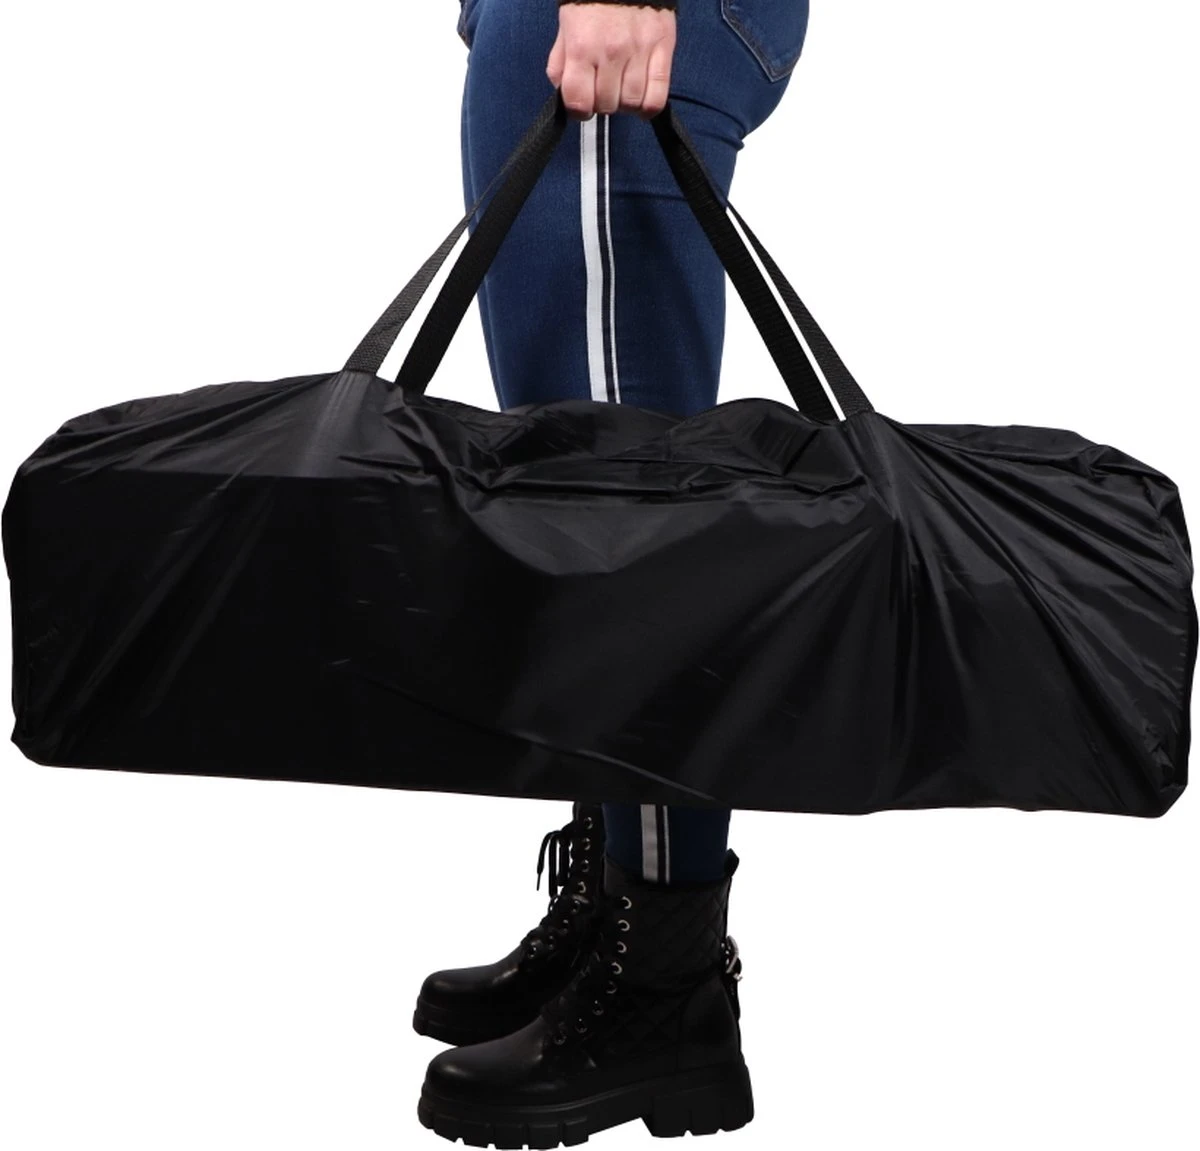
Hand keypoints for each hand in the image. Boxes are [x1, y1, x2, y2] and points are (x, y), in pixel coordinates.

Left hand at [546, 4, 676, 120]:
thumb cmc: (591, 0)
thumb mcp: (566, 27)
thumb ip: (561, 63)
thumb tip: (565, 94)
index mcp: (582, 47)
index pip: (579, 103)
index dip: (579, 110)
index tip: (583, 103)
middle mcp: (610, 53)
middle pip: (607, 106)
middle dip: (602, 103)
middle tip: (603, 88)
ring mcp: (639, 52)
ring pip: (631, 104)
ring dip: (625, 103)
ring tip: (622, 88)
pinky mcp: (663, 49)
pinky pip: (657, 97)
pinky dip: (648, 107)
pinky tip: (641, 99)